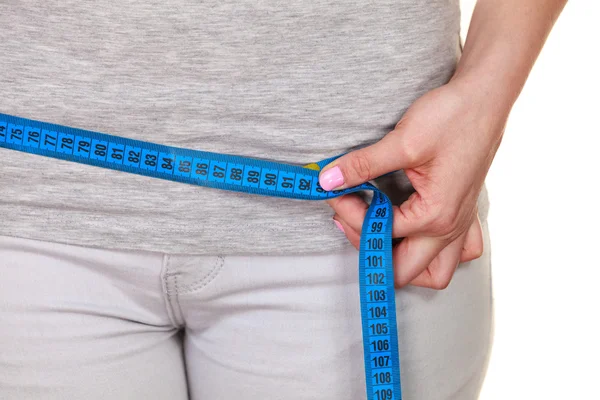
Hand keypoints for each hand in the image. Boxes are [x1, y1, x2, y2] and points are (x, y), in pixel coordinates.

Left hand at [319, 80, 505, 289]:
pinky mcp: (464, 213)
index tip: (333, 191)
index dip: (349, 213)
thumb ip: (362, 165)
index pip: (381, 232)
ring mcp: (461, 224)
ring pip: (435, 272)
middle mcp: (451, 228)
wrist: (486, 97)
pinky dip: (433, 253)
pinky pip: (455, 253)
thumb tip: (328, 179)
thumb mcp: (402, 141)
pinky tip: (414, 232)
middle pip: (404, 271)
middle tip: (351, 220)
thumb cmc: (453, 117)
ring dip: (405, 264)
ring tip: (379, 236)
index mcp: (436, 216)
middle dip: (372, 252)